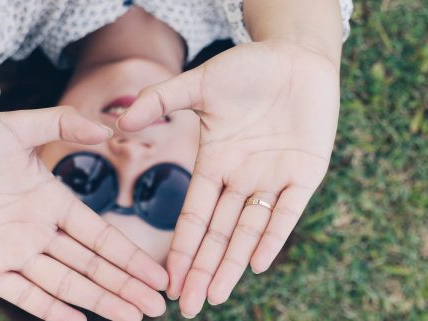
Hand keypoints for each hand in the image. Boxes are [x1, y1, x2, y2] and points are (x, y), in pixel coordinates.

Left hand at [0, 106, 167, 320]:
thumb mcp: (15, 126)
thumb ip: (61, 122)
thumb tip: (108, 126)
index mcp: (52, 201)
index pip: (100, 236)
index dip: (130, 257)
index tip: (158, 275)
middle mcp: (38, 231)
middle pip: (91, 266)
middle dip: (125, 286)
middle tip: (157, 308)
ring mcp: (12, 252)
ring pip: (65, 283)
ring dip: (99, 300)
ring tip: (132, 318)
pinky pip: (22, 294)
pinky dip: (51, 310)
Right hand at [118, 40, 339, 316]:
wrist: (296, 55)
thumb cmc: (248, 68)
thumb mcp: (200, 83)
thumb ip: (162, 100)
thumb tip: (121, 120)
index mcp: (215, 163)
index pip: (194, 216)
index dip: (182, 248)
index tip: (168, 280)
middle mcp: (241, 178)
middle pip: (219, 234)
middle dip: (203, 270)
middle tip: (189, 307)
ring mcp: (273, 178)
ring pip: (249, 230)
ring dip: (232, 263)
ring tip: (216, 295)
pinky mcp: (305, 172)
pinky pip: (288, 211)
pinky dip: (273, 236)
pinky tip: (256, 263)